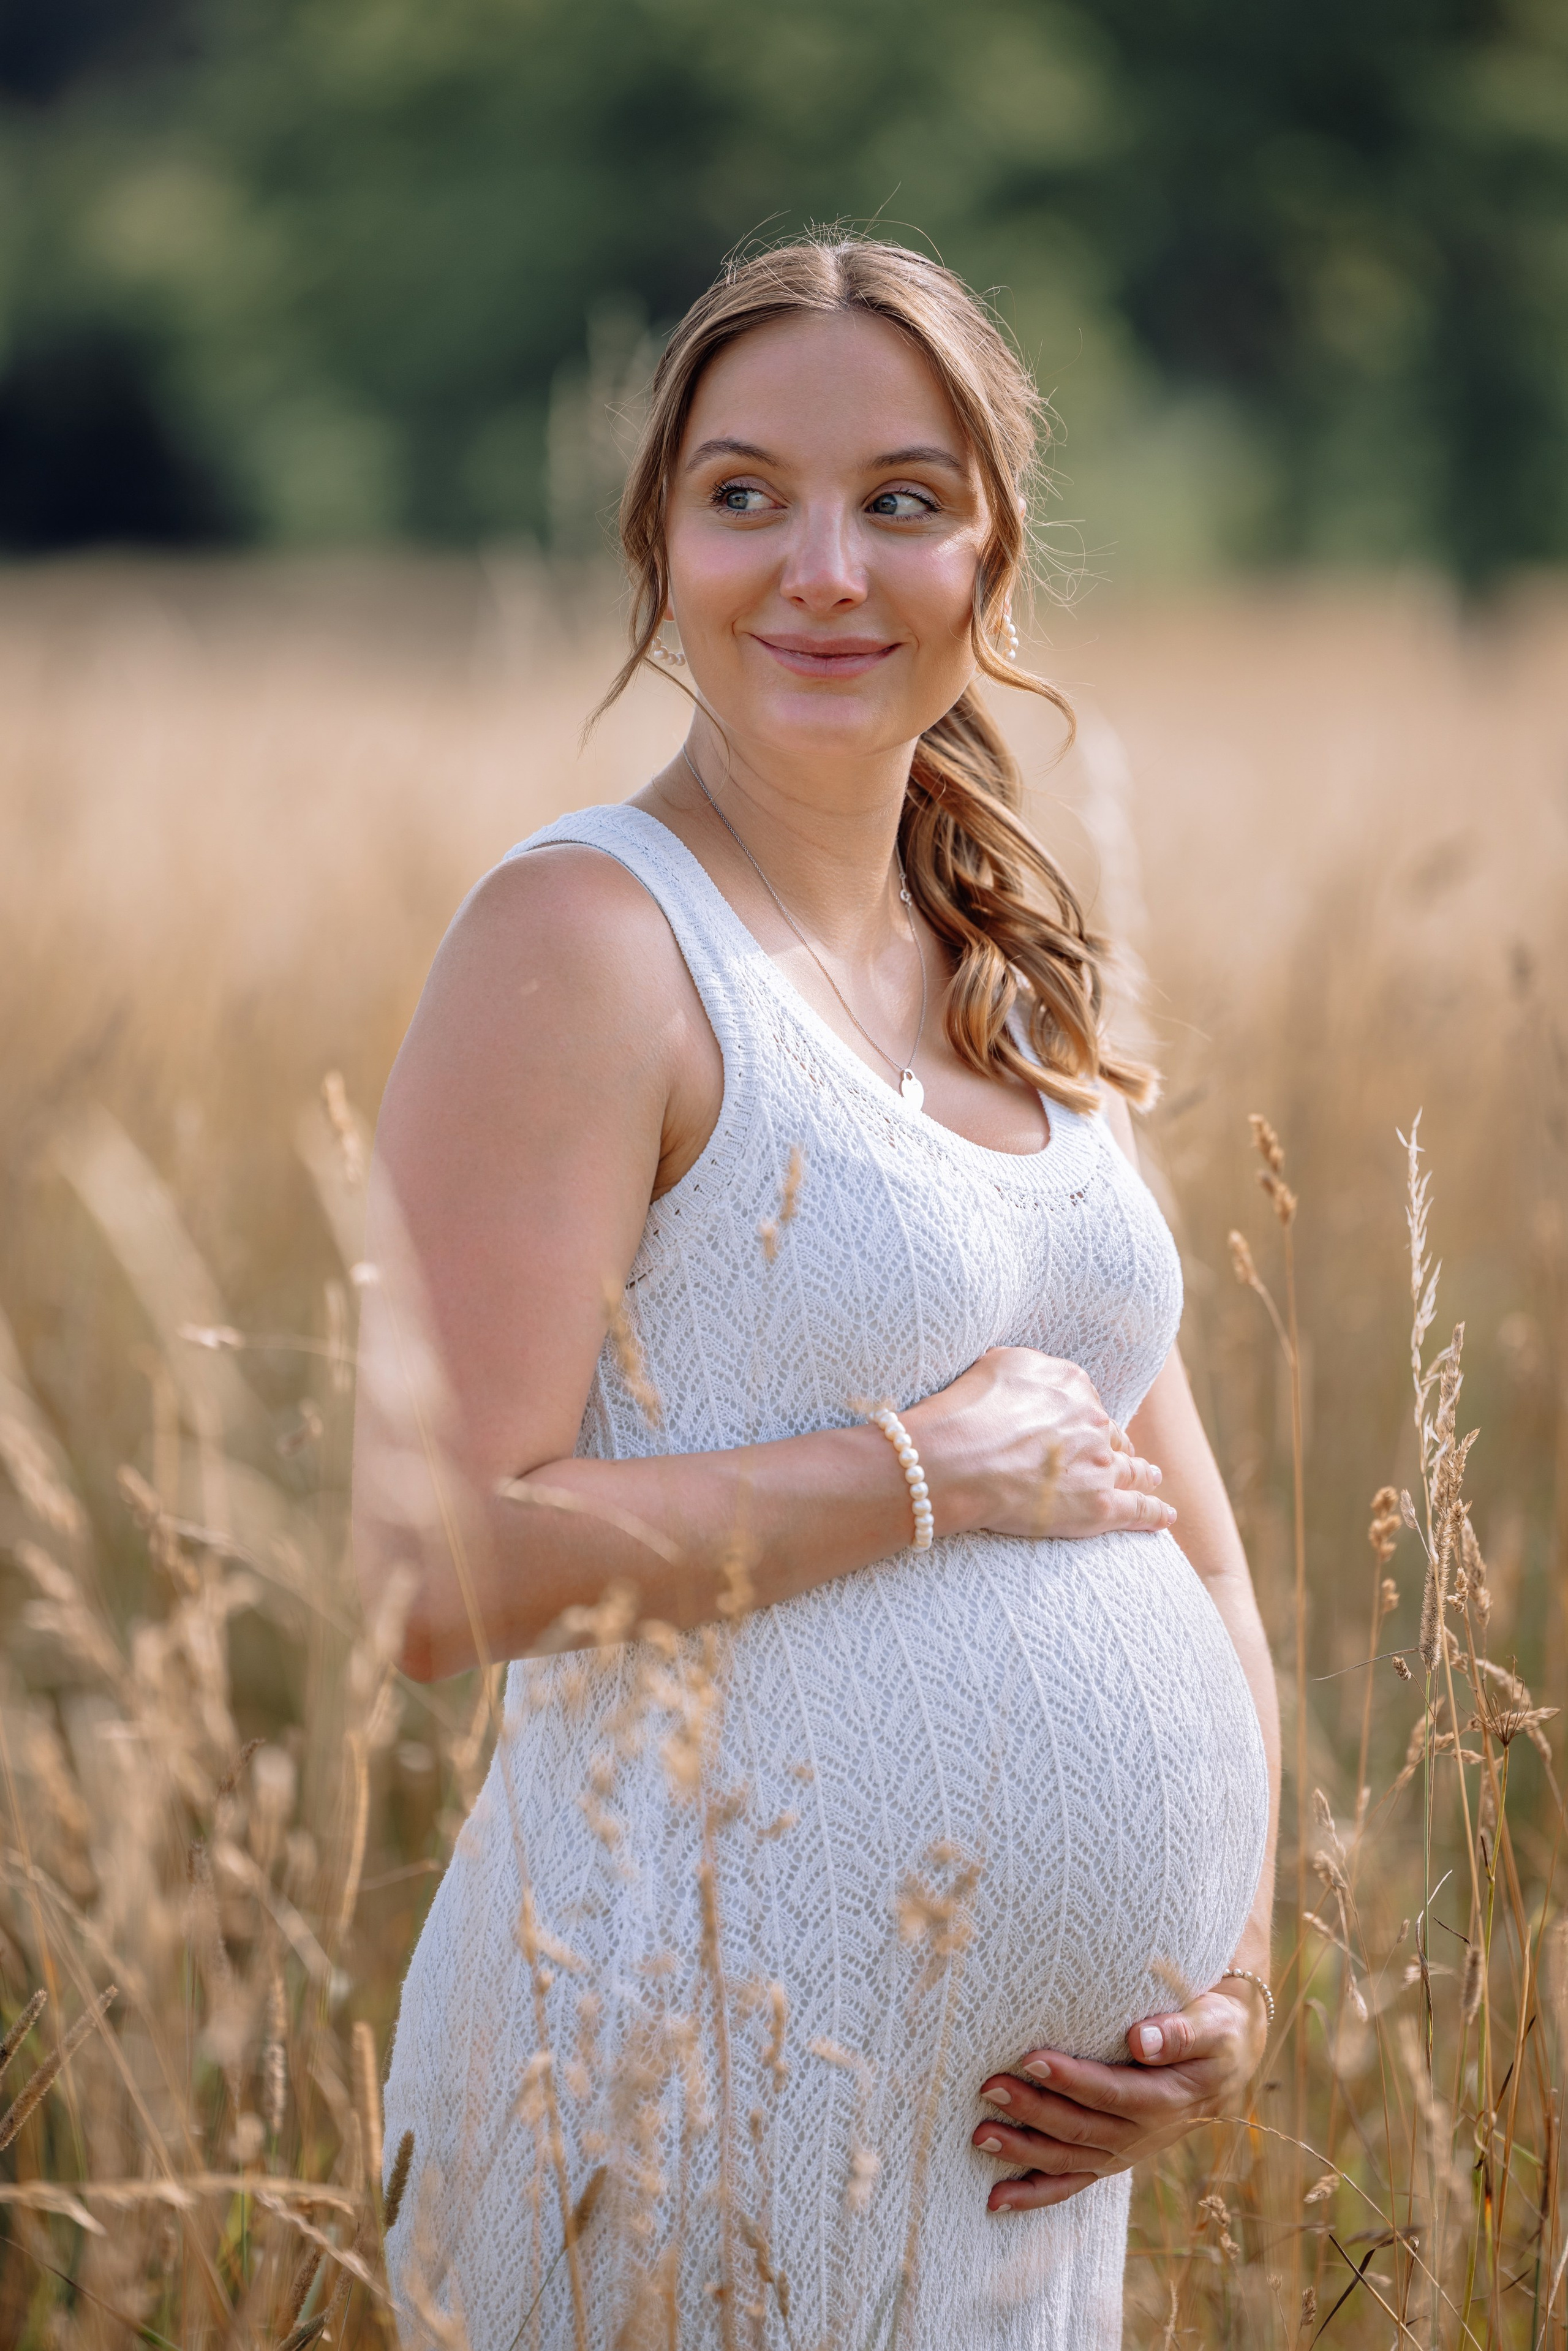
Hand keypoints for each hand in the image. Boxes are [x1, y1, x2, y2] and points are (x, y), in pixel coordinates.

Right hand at [906, 1347, 1174, 1540]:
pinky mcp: (1099, 1506)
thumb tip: (1038, 1374)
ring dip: (1143, 1474)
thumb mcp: (998, 1363)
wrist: (959, 1458)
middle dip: (1118, 1444)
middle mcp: (1093, 1421)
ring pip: (1131, 1470)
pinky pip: (1137, 1510)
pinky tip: (1166, 1517)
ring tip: (1152, 1478)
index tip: (1081, 1429)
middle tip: (1123, 1454)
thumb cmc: (967, 1411)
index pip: (1086, 1403)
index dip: (1084, 1418)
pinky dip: (1154, 1514)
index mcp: (1072, 1385)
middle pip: (1112, 1435)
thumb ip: (1029, 1368)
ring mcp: (1100, 1464)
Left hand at [969, 1981, 1268, 2211]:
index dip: (1072, 2080)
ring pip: (1068, 2159)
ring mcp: (1123, 2152)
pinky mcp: (1110, 2159)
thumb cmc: (1213, 2032)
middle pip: (1081, 2127)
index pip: (1111, 2092)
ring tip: (980, 2135)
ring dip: (1023, 2150)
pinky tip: (996, 2199)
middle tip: (990, 2086)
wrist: (1225, 2065)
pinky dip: (1034, 2193)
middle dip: (1033, 2110)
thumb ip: (1179, 2032)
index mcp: (1165, 2100)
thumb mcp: (1211, 2024)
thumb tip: (1140, 2040)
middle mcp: (1142, 2135)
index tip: (1031, 2058)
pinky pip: (1070, 2183)